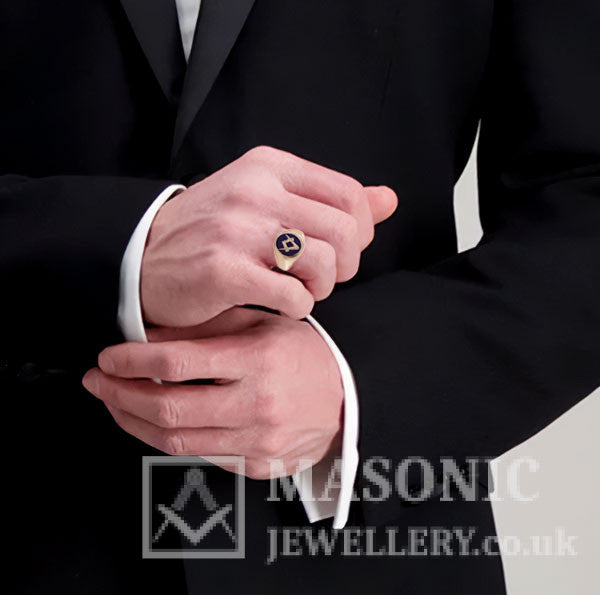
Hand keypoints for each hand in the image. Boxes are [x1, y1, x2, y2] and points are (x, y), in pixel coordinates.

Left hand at [82, 308, 344, 477]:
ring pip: (175, 440)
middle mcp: (255, 403)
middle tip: (98, 381)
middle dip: (119, 394)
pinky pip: (200, 456)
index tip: (108, 356)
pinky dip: (166, 439)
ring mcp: (256, 440)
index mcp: (257, 359)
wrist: (345, 398)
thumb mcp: (261, 324)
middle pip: (168, 408)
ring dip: (133, 422)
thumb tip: (149, 337)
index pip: (177, 363)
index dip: (132, 360)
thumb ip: (207, 328)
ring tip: (115, 402)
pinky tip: (152, 422)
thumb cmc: (302, 354)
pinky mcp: (256, 465)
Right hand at [141, 145, 396, 326]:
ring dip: (323, 287)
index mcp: (269, 167)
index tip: (341, 249)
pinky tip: (280, 305)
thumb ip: (329, 199)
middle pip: (346, 231)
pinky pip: (294, 296)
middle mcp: (255, 191)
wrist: (143, 257)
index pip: (350, 195)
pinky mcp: (224, 271)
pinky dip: (298, 308)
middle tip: (325, 276)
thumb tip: (389, 199)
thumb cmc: (211, 232)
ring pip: (324, 262)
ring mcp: (237, 230)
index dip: (361, 231)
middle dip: (347, 264)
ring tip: (302, 290)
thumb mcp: (267, 200)